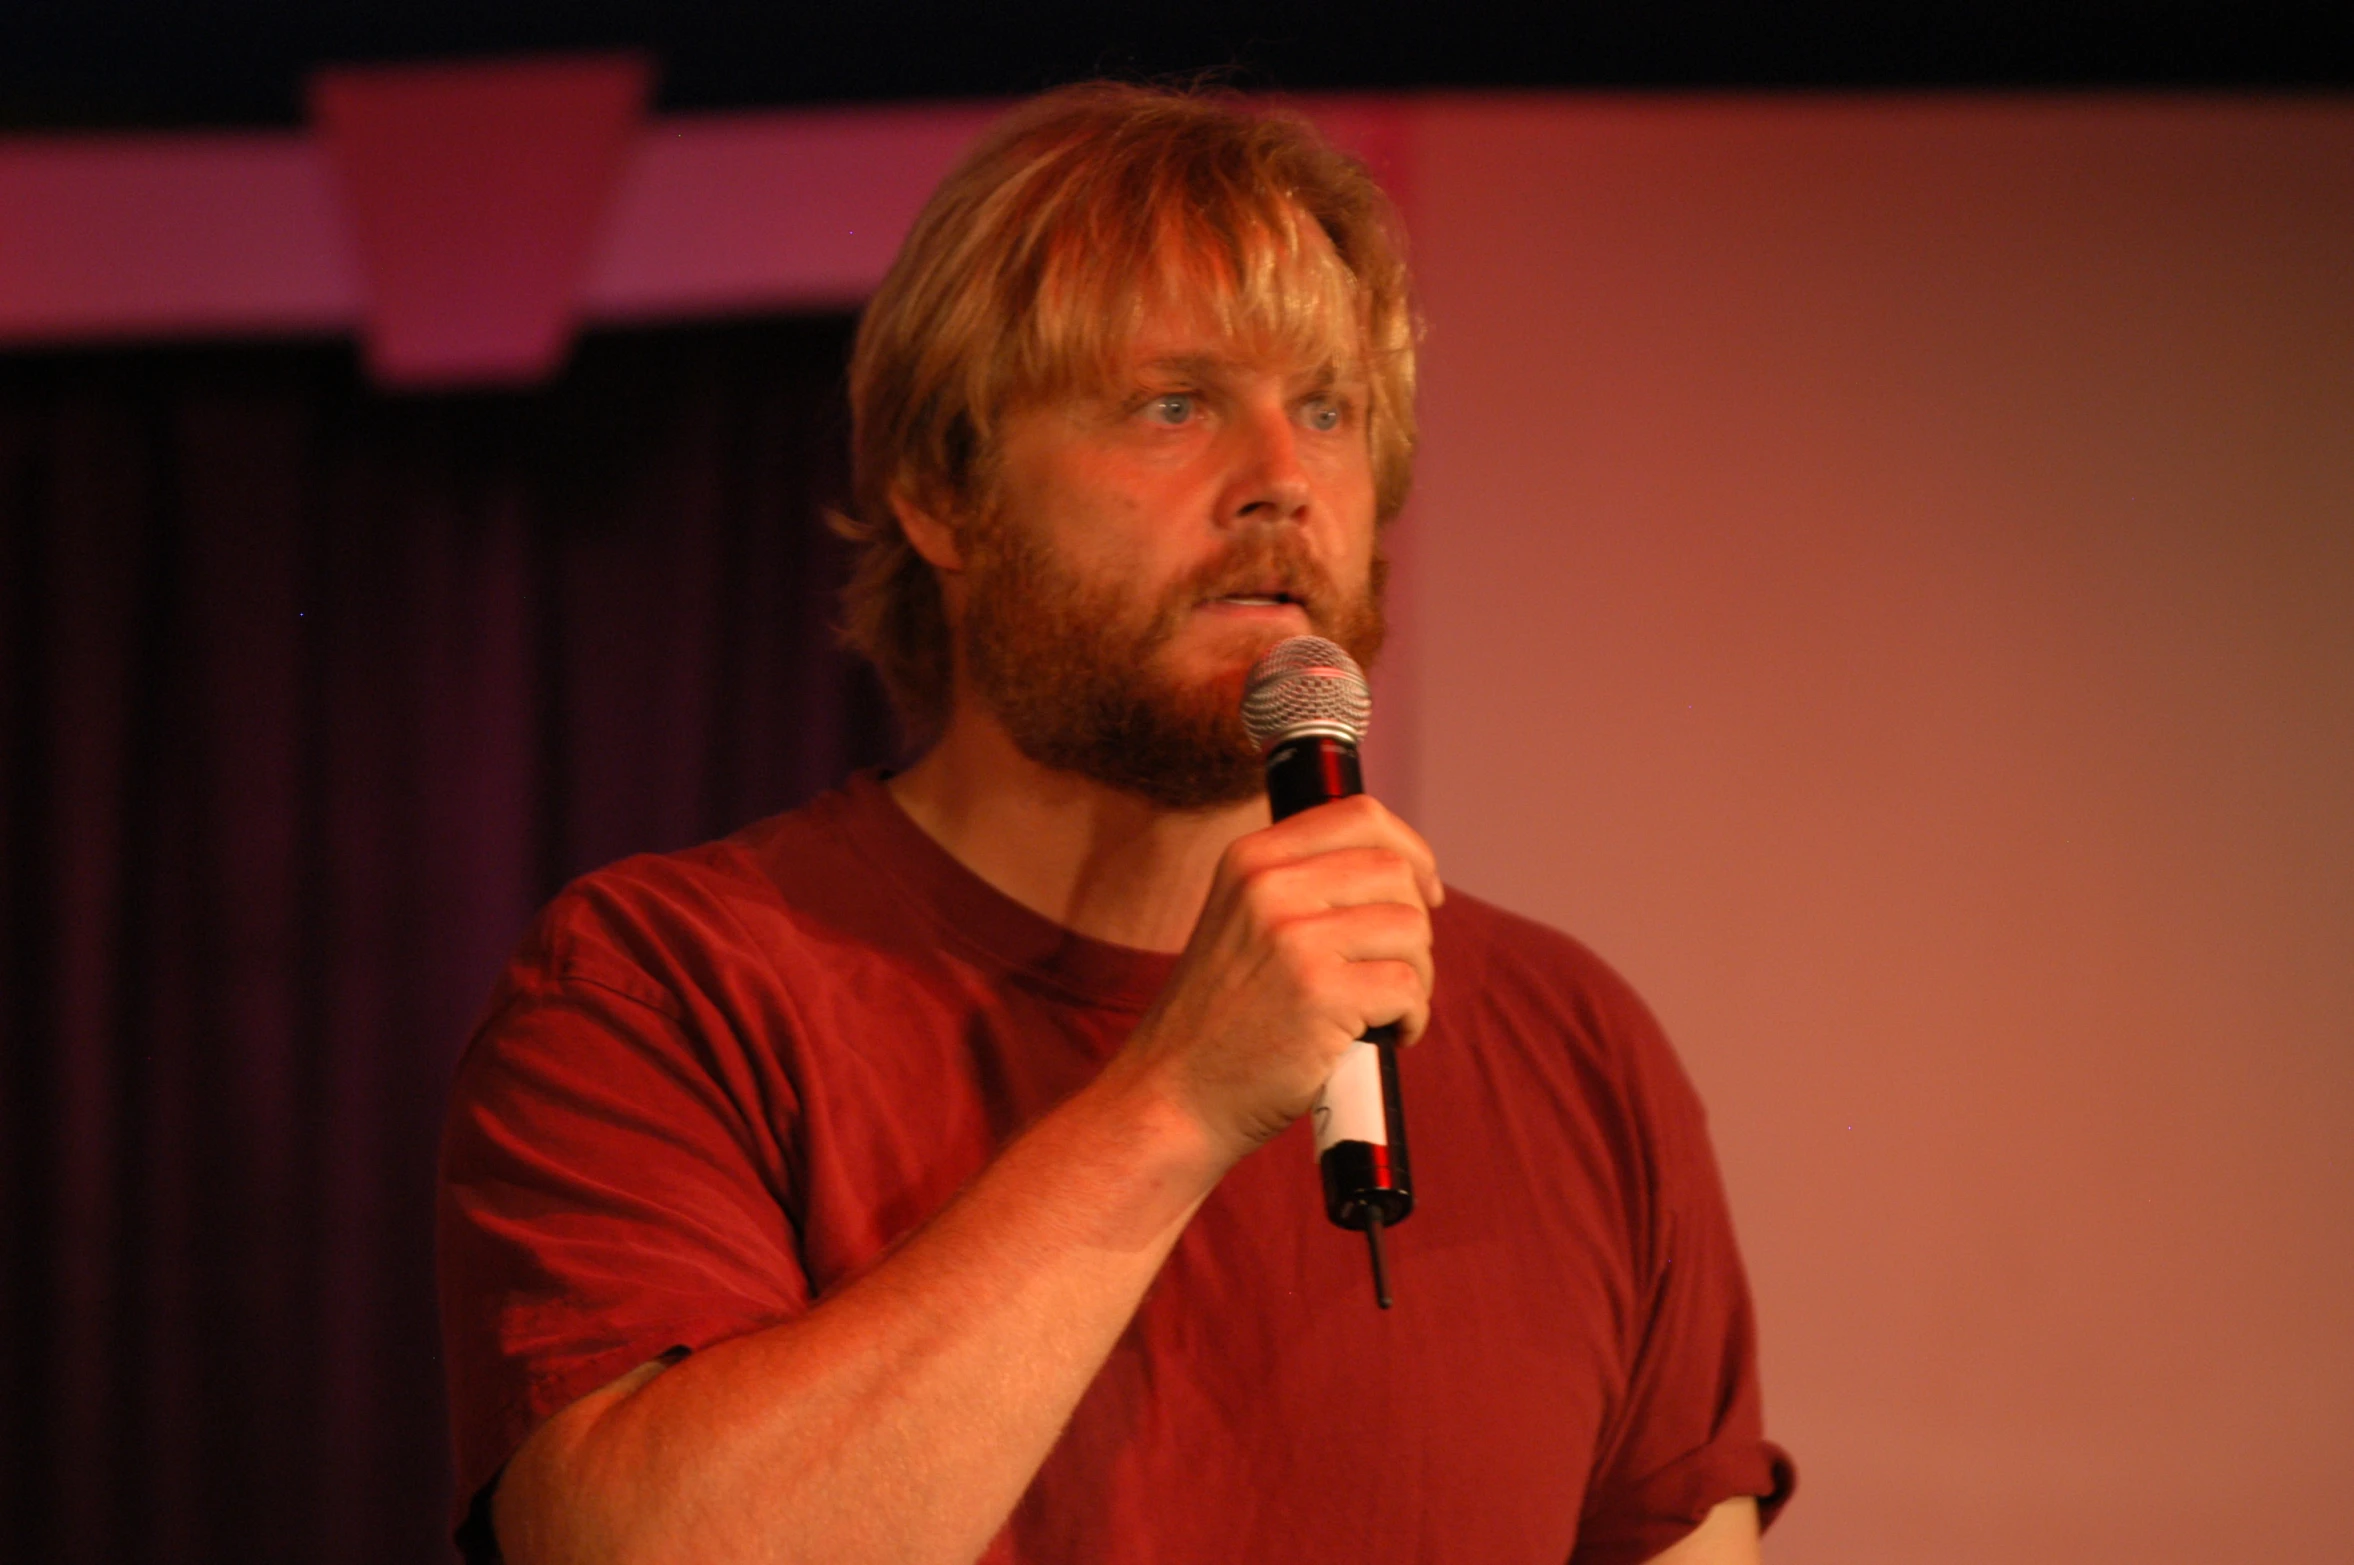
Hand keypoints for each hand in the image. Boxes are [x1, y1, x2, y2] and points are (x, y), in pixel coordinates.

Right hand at [1117, 795, 1442, 1162]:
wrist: (1172, 1095)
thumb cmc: (1220, 1020)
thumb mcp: (1240, 922)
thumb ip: (1298, 888)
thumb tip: (1400, 873)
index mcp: (1250, 859)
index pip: (1358, 815)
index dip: (1409, 849)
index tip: (1423, 889)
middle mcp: (1269, 886)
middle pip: (1394, 873)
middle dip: (1414, 925)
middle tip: (1392, 971)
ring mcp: (1294, 939)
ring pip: (1411, 929)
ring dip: (1417, 976)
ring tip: (1385, 1010)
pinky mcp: (1321, 995)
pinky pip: (1408, 988)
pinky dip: (1412, 1019)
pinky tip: (1386, 1037)